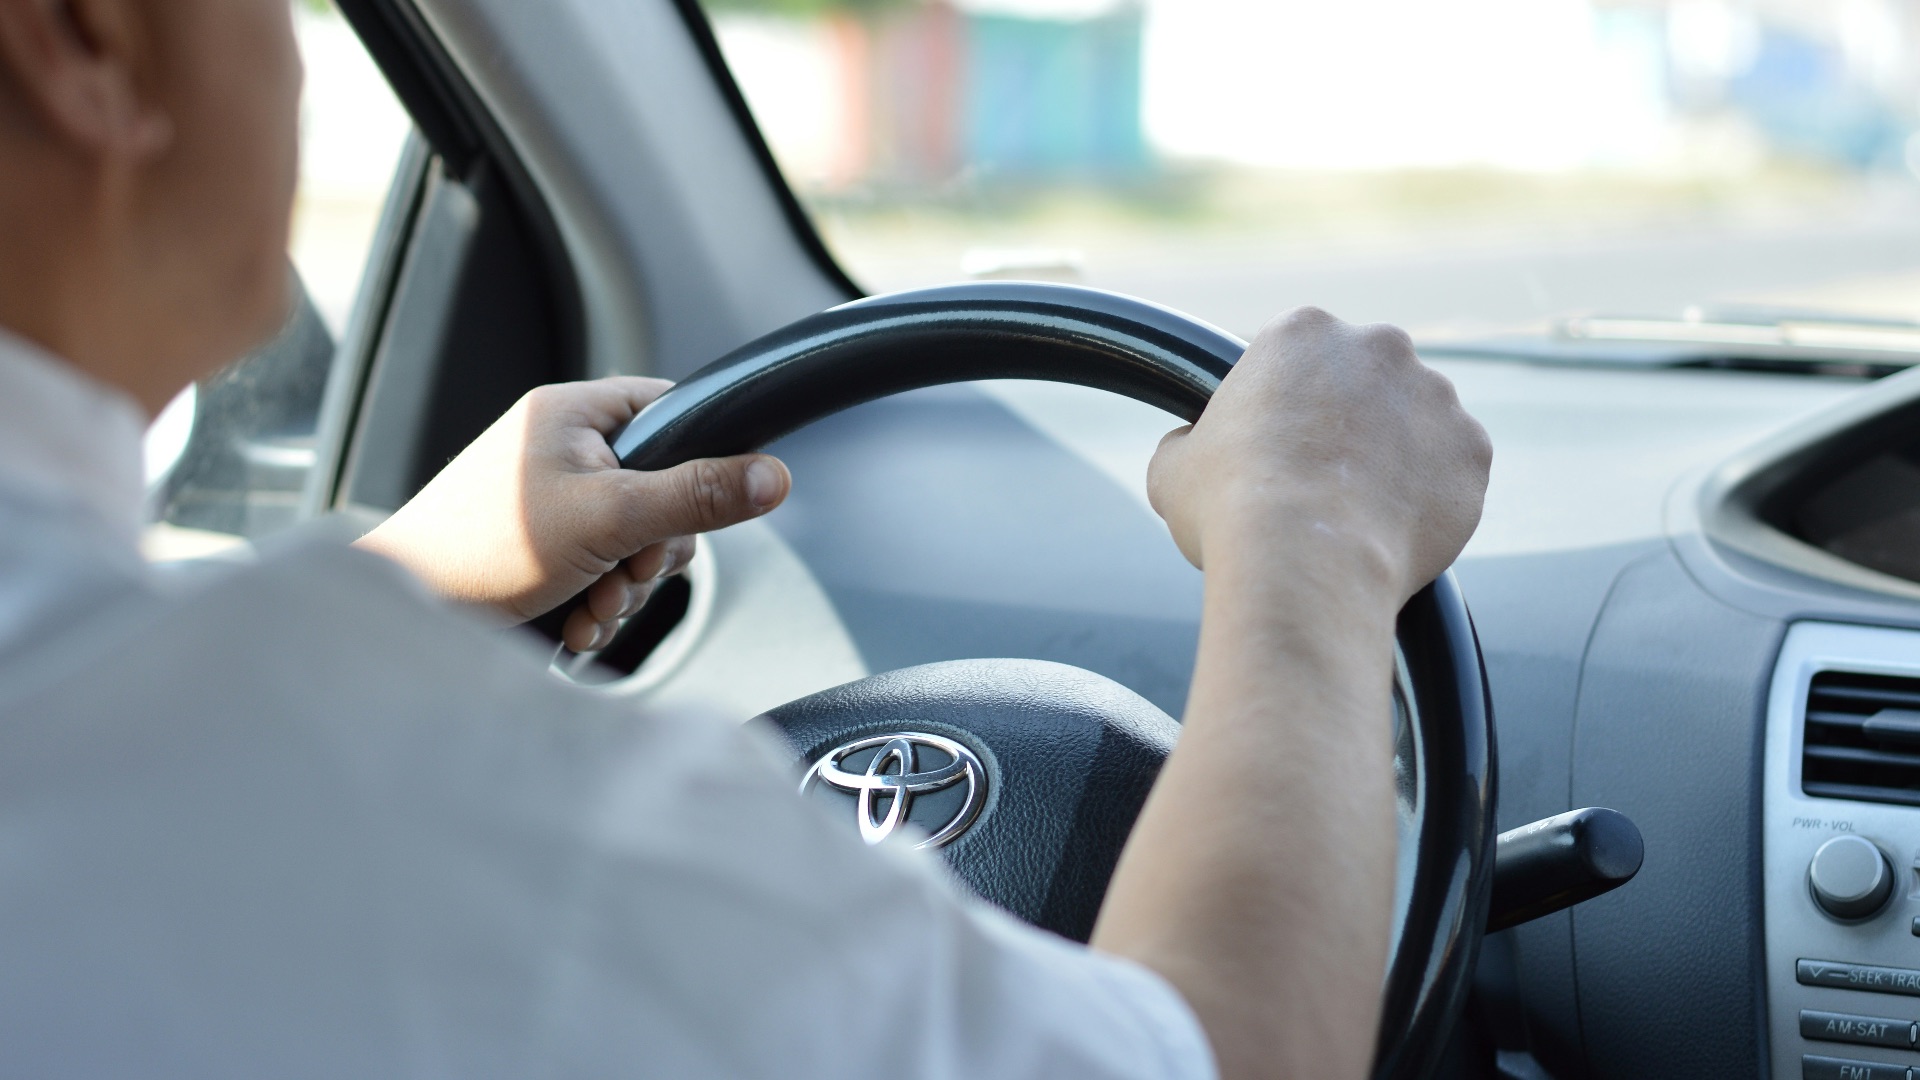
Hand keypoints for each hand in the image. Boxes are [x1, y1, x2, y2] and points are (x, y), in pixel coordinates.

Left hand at [354, 377, 790, 651]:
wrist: (404, 615)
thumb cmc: (481, 551)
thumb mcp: (610, 518)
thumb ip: (696, 497)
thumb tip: (775, 477)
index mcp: (573, 412)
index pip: (674, 412)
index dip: (698, 463)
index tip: (690, 511)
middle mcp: (563, 448)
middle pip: (664, 491)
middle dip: (653, 553)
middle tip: (623, 573)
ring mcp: (551, 500)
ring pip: (636, 541)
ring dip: (625, 588)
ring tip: (588, 607)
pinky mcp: (542, 548)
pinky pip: (602, 570)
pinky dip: (598, 604)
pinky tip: (575, 622)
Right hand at [1147, 306, 1490, 602]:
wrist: (1305, 561)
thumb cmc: (1231, 508)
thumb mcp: (1173, 468)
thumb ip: (1187, 443)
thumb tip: (1187, 450)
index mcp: (1303, 331)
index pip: (1299, 354)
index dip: (1286, 401)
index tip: (1280, 442)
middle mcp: (1379, 346)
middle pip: (1367, 378)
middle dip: (1350, 419)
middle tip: (1321, 477)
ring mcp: (1436, 395)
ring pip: (1416, 422)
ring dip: (1396, 454)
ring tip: (1360, 512)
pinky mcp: (1472, 449)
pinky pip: (1454, 468)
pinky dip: (1433, 495)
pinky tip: (1395, 528)